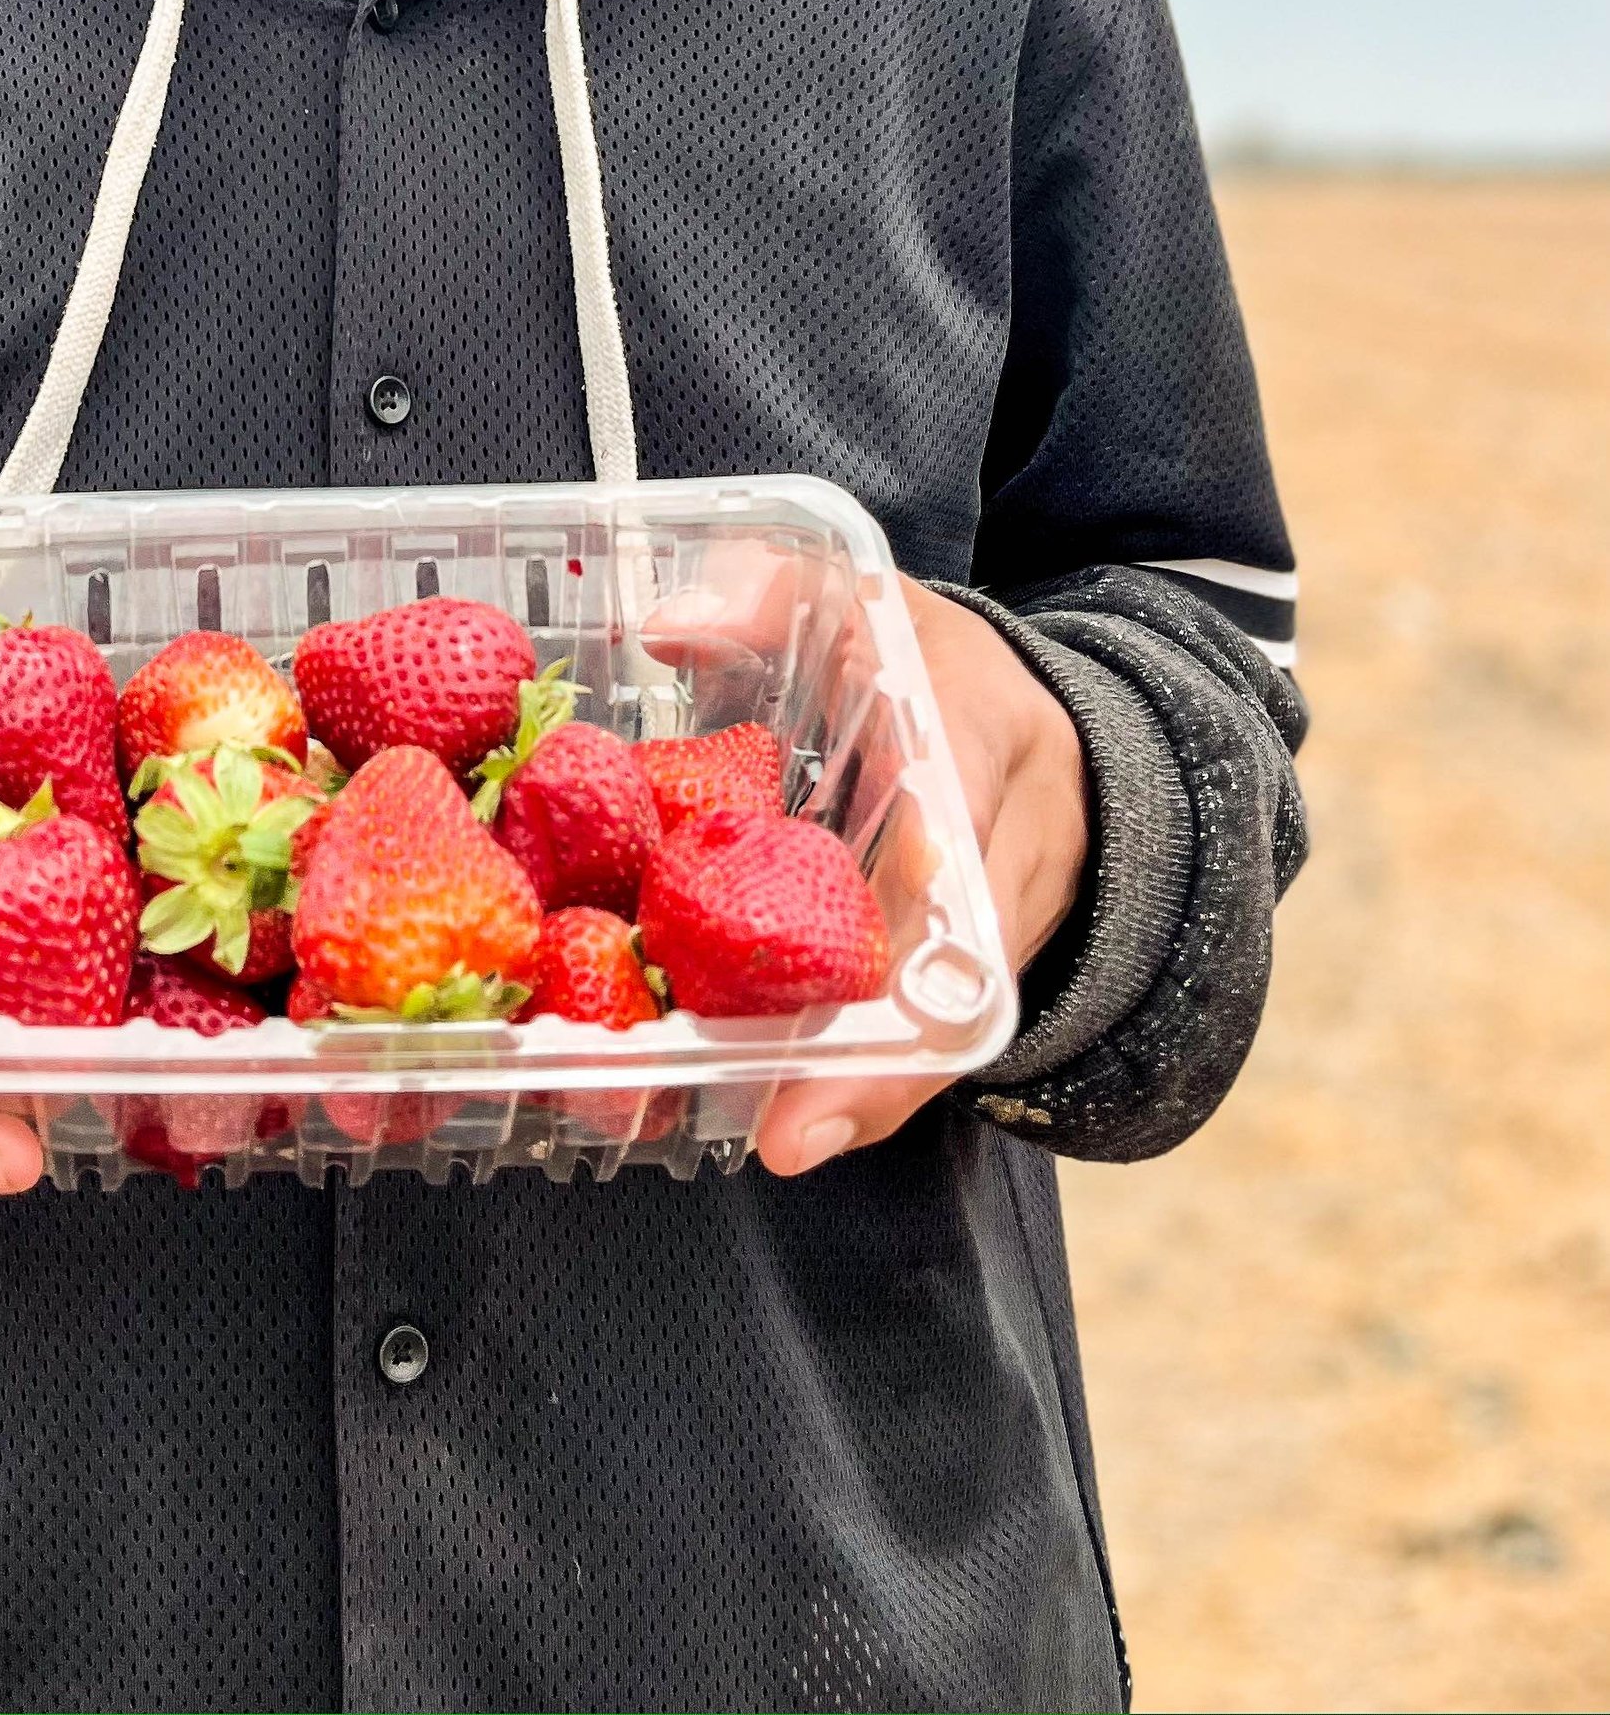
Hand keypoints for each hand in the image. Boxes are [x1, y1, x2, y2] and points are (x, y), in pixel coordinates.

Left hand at [751, 580, 1087, 1177]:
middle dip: (885, 1055)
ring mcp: (1015, 918)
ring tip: (782, 1140)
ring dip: (876, 1089)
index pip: (955, 819)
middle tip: (788, 1130)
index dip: (903, 899)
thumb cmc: (934, 664)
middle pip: (963, 963)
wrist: (1059, 726)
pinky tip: (799, 1124)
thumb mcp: (866, 597)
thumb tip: (669, 625)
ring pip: (956, 1020)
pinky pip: (942, 1033)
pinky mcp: (989, 967)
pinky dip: (878, 1082)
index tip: (853, 964)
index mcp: (989, 735)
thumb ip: (773, 589)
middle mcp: (1019, 841)